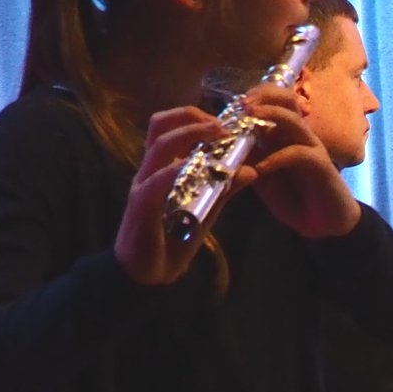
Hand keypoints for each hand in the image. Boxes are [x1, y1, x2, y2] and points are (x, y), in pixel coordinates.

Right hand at [114, 107, 230, 285]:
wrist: (147, 274)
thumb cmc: (173, 240)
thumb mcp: (206, 209)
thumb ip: (225, 189)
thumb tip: (251, 169)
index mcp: (161, 167)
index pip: (170, 127)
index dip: (195, 117)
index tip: (225, 121)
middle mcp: (149, 170)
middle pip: (160, 125)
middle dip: (191, 116)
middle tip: (222, 124)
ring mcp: (143, 185)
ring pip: (159, 146)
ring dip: (189, 134)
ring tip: (217, 134)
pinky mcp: (141, 205)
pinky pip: (156, 181)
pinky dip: (177, 169)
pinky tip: (198, 166)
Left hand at [236, 83, 362, 238]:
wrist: (325, 224)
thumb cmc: (294, 200)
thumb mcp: (262, 180)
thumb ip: (248, 162)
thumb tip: (225, 147)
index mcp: (283, 135)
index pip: (271, 103)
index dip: (251, 99)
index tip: (229, 107)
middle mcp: (298, 135)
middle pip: (286, 99)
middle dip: (263, 96)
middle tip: (242, 105)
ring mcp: (310, 147)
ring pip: (292, 119)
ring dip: (269, 114)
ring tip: (247, 119)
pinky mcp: (320, 164)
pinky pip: (298, 152)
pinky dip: (276, 158)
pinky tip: (260, 169)